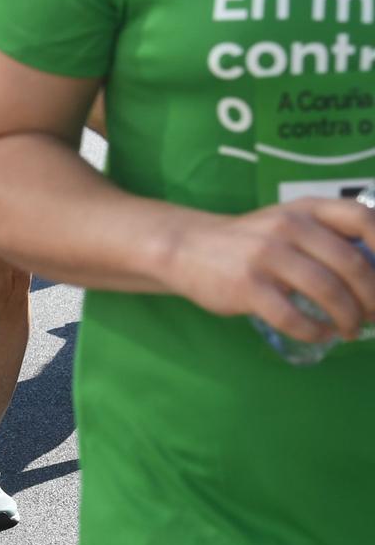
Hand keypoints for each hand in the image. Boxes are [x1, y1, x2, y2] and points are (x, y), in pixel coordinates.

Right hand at [167, 198, 374, 344]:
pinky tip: (320, 335)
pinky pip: (293, 316)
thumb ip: (327, 237)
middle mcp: (290, 226)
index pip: (362, 219)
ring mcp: (266, 255)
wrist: (187, 247)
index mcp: (306, 209)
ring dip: (348, 319)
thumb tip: (373, 277)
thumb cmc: (249, 240)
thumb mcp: (288, 223)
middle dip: (372, 299)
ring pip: (327, 292)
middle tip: (373, 317)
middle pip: (351, 265)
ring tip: (350, 331)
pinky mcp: (247, 285)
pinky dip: (314, 332)